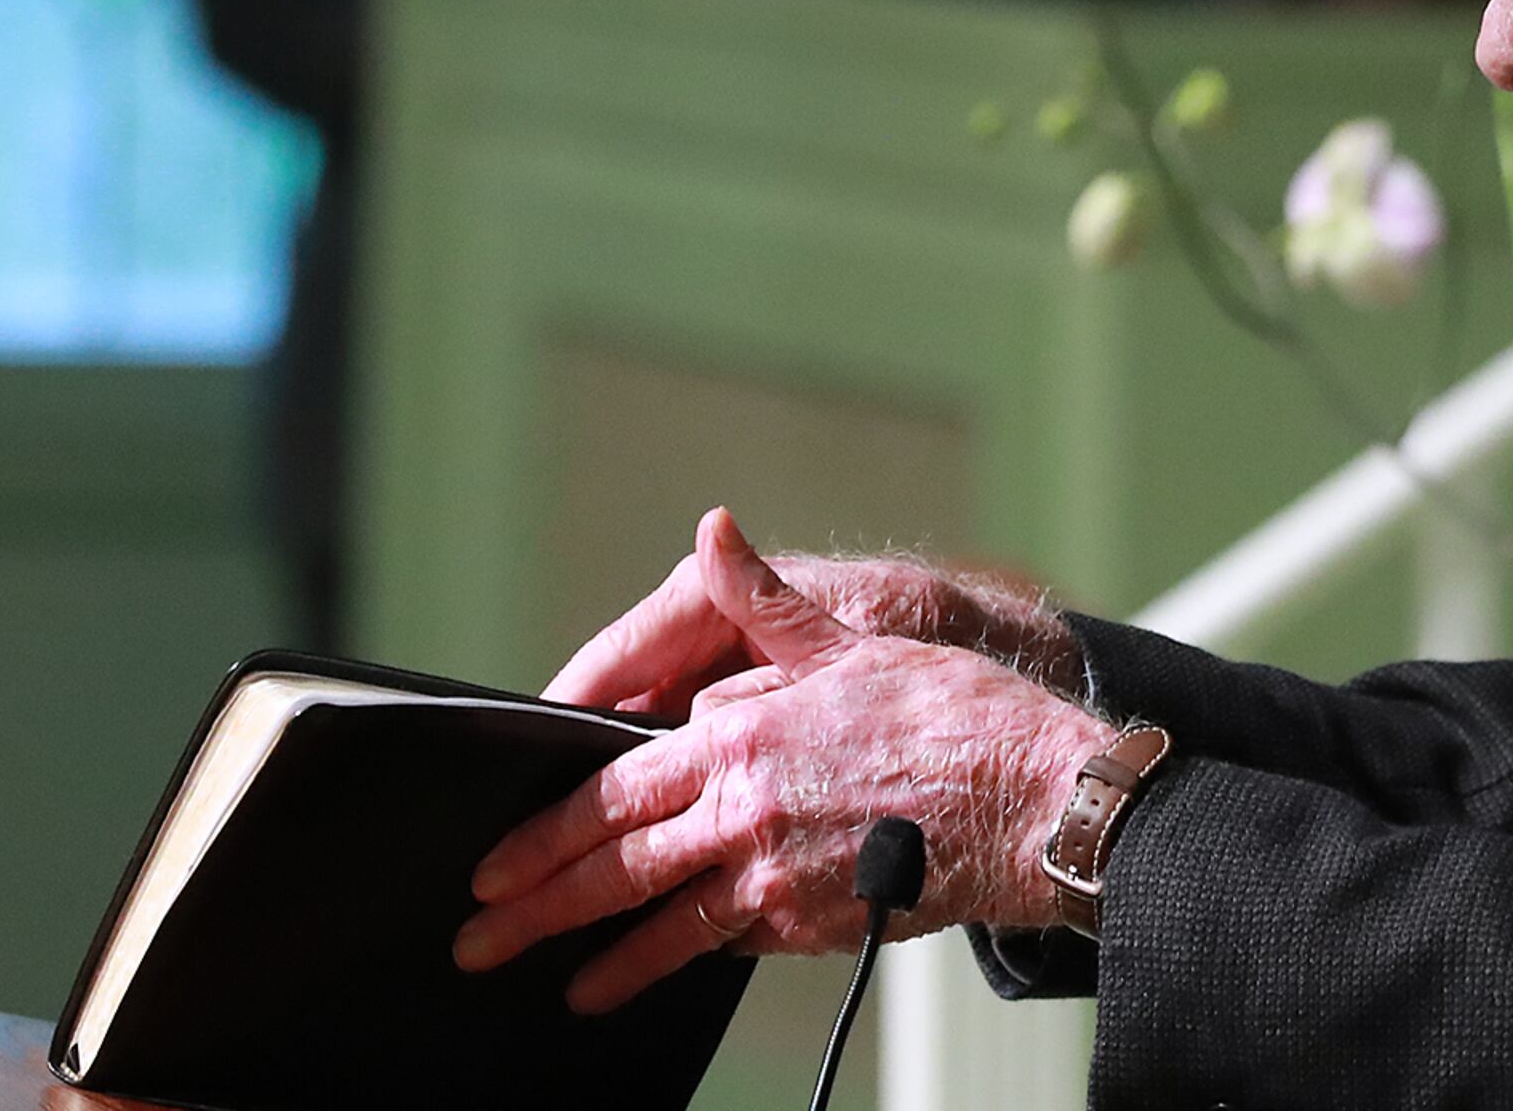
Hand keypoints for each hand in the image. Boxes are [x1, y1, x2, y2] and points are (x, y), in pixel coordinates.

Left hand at [456, 508, 1116, 1012]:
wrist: (1034, 796)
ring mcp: (776, 876)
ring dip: (599, 957)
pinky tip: (654, 974)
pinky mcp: (816, 922)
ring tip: (553, 982)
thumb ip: (764, 597)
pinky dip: (684, 960)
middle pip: (613, 868)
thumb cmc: (954, 713)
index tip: (496, 864)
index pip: (610, 791)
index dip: (543, 834)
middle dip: (535, 908)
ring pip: (661, 924)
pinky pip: (732, 944)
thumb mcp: (848, 637)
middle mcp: (744, 811)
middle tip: (478, 938)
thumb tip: (713, 531)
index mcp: (741, 735)